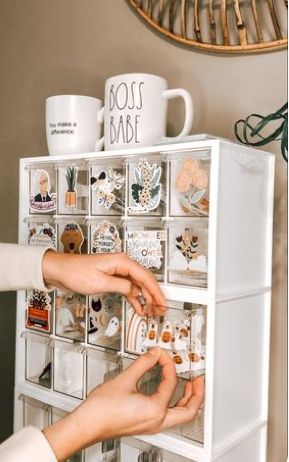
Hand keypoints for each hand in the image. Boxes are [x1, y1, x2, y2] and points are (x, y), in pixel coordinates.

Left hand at [42, 251, 165, 314]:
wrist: (60, 270)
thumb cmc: (75, 272)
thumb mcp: (100, 283)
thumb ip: (122, 287)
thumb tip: (135, 292)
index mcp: (122, 262)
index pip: (146, 277)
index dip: (156, 292)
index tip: (163, 303)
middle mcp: (122, 265)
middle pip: (145, 281)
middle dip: (154, 296)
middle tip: (161, 310)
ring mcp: (117, 272)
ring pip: (138, 286)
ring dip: (146, 299)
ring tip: (152, 311)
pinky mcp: (112, 279)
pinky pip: (129, 288)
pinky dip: (135, 298)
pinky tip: (139, 308)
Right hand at [43, 348, 203, 460]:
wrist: (87, 424)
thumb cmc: (101, 410)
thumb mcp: (125, 379)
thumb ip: (143, 363)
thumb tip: (154, 353)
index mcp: (155, 410)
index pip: (171, 382)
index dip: (169, 364)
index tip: (163, 354)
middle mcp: (156, 421)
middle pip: (188, 410)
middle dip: (197, 393)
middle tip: (199, 378)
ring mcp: (151, 424)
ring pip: (180, 415)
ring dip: (187, 399)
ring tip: (189, 385)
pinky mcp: (145, 424)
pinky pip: (168, 415)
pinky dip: (174, 403)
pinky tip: (168, 393)